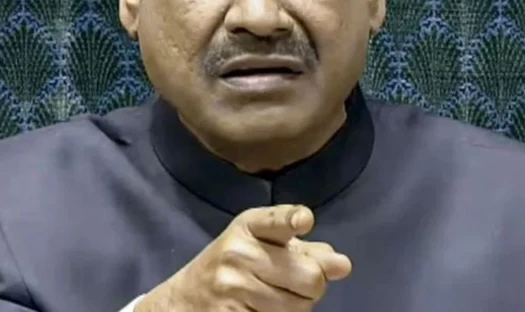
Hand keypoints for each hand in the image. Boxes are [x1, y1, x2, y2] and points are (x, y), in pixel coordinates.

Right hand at [136, 204, 351, 311]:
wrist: (183, 302)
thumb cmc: (232, 268)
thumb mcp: (261, 246)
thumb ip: (304, 250)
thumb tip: (342, 264)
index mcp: (249, 227)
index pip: (276, 221)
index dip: (291, 220)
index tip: (304, 220)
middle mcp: (238, 253)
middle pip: (311, 276)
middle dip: (313, 287)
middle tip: (292, 286)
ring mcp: (232, 288)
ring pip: (300, 307)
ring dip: (297, 309)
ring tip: (273, 301)